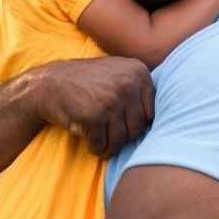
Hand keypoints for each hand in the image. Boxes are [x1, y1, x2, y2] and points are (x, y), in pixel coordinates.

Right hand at [22, 57, 154, 157]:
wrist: (48, 84)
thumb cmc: (87, 83)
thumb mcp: (118, 72)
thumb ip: (141, 89)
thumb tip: (170, 119)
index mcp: (139, 71)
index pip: (153, 112)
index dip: (137, 123)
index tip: (122, 123)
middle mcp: (128, 82)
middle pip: (138, 128)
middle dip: (123, 136)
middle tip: (108, 132)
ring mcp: (111, 98)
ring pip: (121, 139)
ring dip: (109, 145)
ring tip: (99, 138)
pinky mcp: (94, 115)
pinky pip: (102, 144)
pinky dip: (96, 148)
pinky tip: (88, 139)